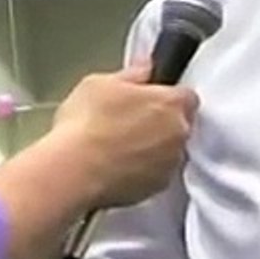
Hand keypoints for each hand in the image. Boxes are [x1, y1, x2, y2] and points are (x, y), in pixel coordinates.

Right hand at [51, 65, 198, 208]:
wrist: (73, 171)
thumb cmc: (86, 125)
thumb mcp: (100, 83)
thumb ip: (132, 74)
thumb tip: (143, 69)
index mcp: (171, 102)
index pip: (186, 94)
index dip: (166, 95)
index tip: (149, 97)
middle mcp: (178, 134)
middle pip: (180, 124)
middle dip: (161, 122)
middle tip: (128, 119)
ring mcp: (169, 164)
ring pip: (169, 151)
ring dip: (153, 148)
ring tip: (119, 145)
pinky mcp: (154, 189)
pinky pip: (155, 174)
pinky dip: (142, 170)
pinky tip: (116, 165)